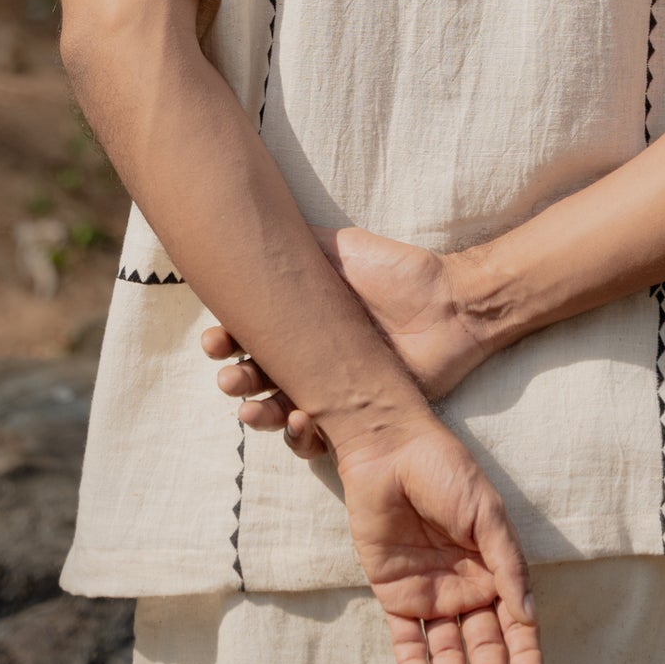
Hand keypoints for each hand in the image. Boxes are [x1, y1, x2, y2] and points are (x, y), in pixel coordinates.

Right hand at [204, 225, 492, 448]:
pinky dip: (302, 435)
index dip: (228, 340)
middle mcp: (312, 357)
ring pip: (280, 410)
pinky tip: (297, 422)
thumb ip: (302, 244)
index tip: (214, 339)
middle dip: (237, 378)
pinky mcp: (356, 419)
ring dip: (259, 413)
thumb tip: (258, 226)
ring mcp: (333, 391)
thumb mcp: (344, 249)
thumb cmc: (399, 274)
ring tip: (252, 409)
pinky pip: (319, 437)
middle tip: (228, 377)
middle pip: (259, 376)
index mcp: (303, 320)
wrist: (450, 308)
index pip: (253, 334)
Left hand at [335, 410, 541, 663]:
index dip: (524, 651)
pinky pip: (406, 636)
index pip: (515, 618)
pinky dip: (412, 660)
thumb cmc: (445, 472)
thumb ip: (507, 562)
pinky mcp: (394, 593)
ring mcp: (430, 591)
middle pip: (482, 639)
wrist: (389, 451)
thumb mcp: (486, 512)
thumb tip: (529, 614)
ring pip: (445, 645)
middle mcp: (465, 585)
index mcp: (493, 566)